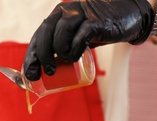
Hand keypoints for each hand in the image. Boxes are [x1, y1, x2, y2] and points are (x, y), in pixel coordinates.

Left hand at [24, 0, 153, 80]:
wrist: (127, 16)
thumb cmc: (97, 30)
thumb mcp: (75, 36)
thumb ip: (61, 45)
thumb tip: (44, 70)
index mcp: (57, 15)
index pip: (38, 35)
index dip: (32, 56)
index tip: (30, 74)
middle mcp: (66, 11)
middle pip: (45, 33)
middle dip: (42, 56)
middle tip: (48, 72)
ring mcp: (81, 14)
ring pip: (61, 34)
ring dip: (60, 53)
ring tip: (66, 61)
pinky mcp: (96, 22)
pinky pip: (80, 37)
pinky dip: (75, 50)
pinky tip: (76, 58)